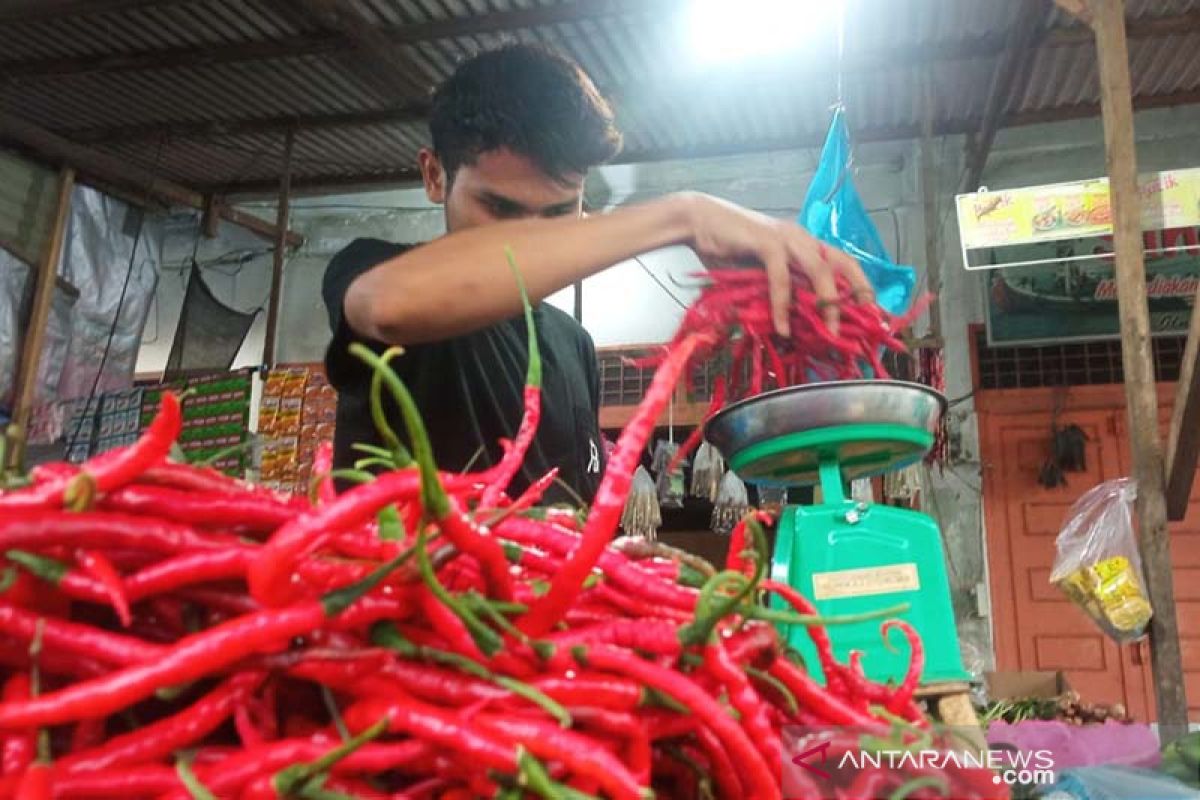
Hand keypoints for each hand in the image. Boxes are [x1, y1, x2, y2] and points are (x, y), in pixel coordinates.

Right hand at [676, 192, 872, 336]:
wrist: (699, 223)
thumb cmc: (729, 251)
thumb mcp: (761, 275)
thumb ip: (780, 291)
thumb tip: (795, 324)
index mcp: (806, 244)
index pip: (844, 263)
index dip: (861, 286)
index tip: (872, 313)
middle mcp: (803, 238)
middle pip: (843, 262)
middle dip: (858, 292)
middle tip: (865, 322)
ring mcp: (786, 238)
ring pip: (819, 269)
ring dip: (827, 302)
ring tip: (829, 331)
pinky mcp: (766, 242)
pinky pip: (781, 276)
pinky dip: (783, 304)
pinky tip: (782, 327)